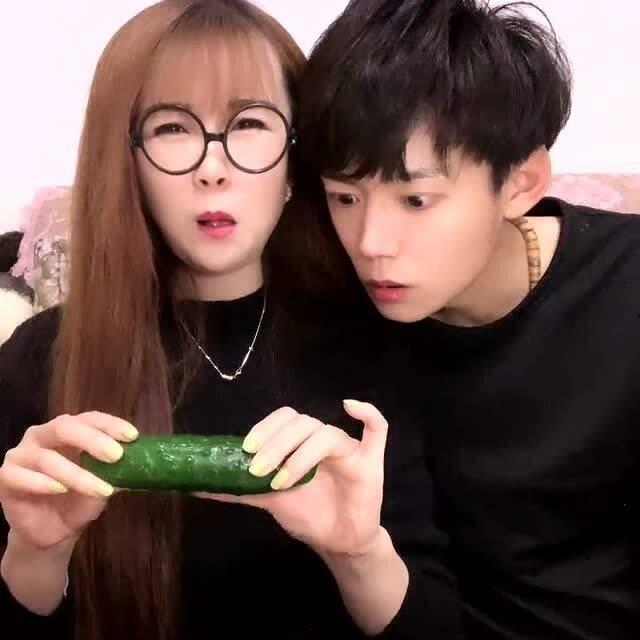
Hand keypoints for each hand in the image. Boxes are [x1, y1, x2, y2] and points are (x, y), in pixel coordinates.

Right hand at [0, 411, 137, 550]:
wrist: (51, 531)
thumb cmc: (78, 500)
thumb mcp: (104, 484)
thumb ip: (118, 471)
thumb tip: (145, 463)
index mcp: (68, 430)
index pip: (90, 418)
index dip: (111, 425)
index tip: (133, 437)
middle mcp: (43, 435)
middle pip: (66, 427)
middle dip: (93, 440)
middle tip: (116, 455)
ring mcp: (21, 454)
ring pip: (47, 458)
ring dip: (77, 474)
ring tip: (100, 489)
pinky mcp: (6, 477)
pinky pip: (20, 476)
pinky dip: (43, 483)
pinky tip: (60, 490)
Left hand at [198, 399, 387, 556]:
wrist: (338, 541)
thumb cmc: (308, 515)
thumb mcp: (269, 500)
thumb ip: (238, 488)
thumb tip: (196, 484)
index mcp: (300, 441)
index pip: (284, 419)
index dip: (266, 428)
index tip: (246, 449)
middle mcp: (323, 438)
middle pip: (302, 423)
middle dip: (277, 444)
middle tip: (258, 469)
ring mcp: (348, 447)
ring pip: (326, 433)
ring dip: (301, 454)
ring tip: (282, 482)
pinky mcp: (371, 461)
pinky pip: (378, 429)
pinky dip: (367, 413)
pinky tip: (350, 407)